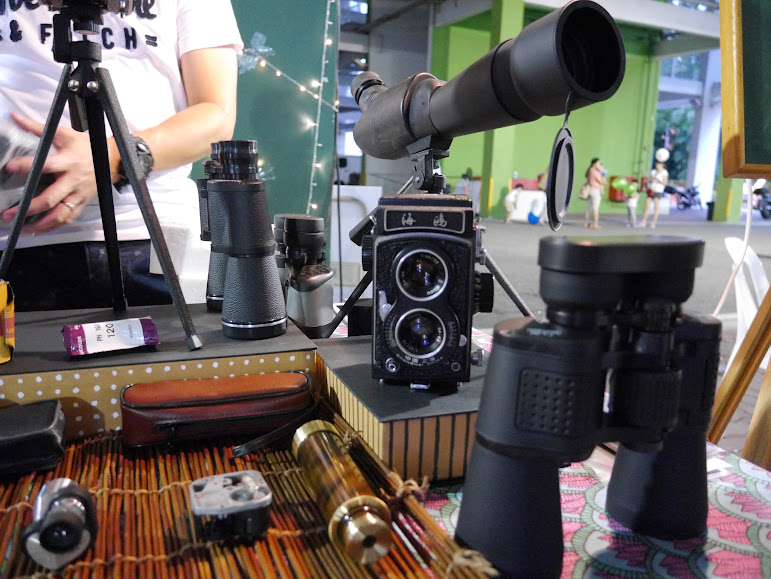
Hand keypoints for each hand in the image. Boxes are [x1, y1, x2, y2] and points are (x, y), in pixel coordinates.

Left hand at [2, 112, 100, 233]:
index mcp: (68, 162)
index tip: (10, 167)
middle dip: (29, 208)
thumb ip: (38, 128)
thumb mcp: (64, 134)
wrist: (112, 159)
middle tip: (10, 214)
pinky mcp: (82, 202)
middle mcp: (73, 181)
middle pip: (50, 199)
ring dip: (40, 224)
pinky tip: (39, 230)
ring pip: (60, 214)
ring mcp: (78, 194)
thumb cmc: (87, 147)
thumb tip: (16, 118)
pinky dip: (53, 226)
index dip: (28, 166)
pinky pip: (68, 218)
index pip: (46, 165)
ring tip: (22, 227)